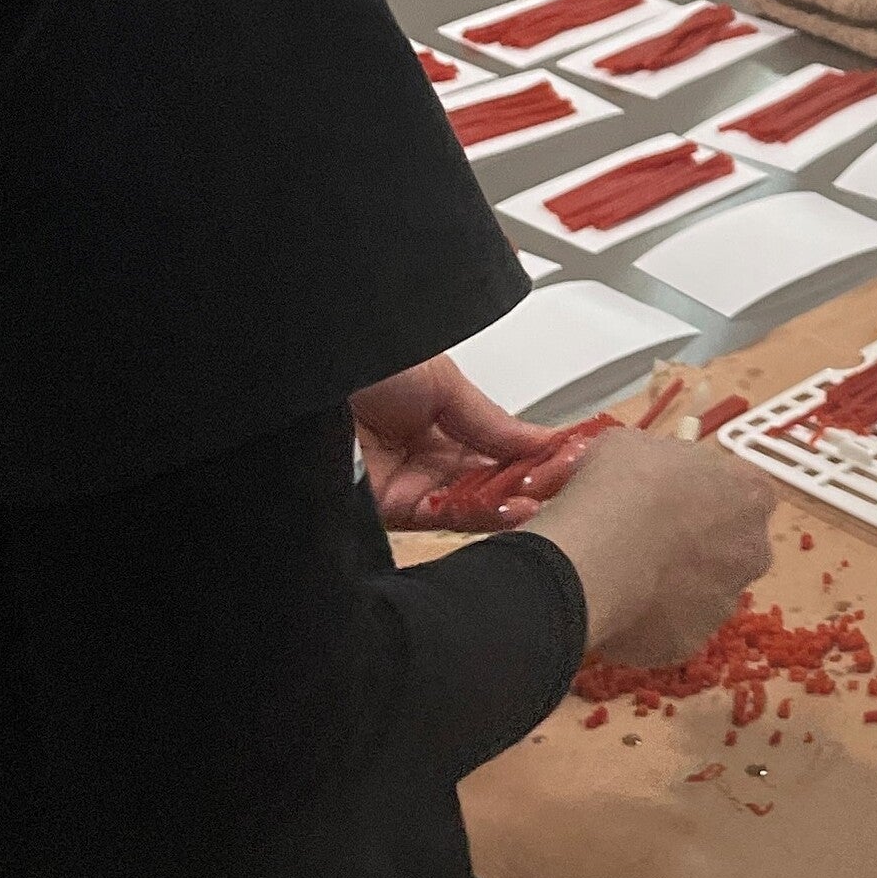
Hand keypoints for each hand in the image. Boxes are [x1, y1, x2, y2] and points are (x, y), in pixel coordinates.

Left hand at [354, 357, 564, 529]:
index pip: (496, 445)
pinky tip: (512, 505)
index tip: (571, 455)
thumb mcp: (444, 381)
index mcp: (436, 417)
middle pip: (489, 478)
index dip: (534, 452)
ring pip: (471, 502)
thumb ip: (491, 419)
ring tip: (548, 495)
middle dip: (530, 481)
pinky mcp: (385, 508)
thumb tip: (539, 440)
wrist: (306, 381)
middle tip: (568, 481)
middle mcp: (421, 454)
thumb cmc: (363, 360)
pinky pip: (442, 517)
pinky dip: (481, 513)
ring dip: (512, 501)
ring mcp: (405, 482)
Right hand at [528, 430, 775, 663]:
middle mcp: (752, 550)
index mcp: (750, 494)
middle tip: (651, 539)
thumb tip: (651, 471)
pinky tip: (618, 605)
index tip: (676, 498)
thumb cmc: (618, 488)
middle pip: (733, 546)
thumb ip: (662, 460)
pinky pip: (672, 628)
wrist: (591, 559)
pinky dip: (650, 620)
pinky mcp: (690, 642)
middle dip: (700, 545)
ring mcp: (725, 601)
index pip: (746, 493)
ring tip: (626, 575)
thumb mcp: (635, 445)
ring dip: (676, 586)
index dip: (709, 495)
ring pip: (705, 592)